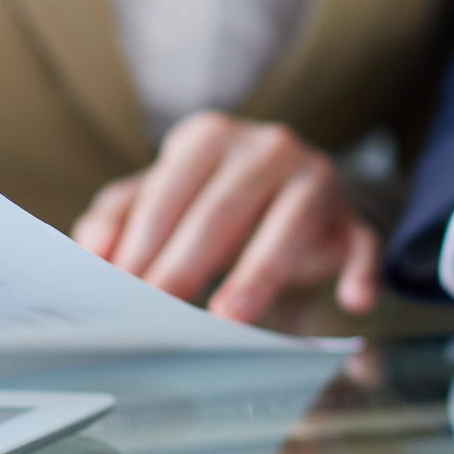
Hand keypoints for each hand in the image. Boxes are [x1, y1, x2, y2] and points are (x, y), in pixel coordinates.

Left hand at [72, 112, 378, 323]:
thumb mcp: (162, 194)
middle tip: (158, 311)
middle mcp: (267, 146)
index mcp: (210, 136)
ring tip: (230, 316)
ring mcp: (315, 179)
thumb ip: (120, 215)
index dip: (141, 243)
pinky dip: (359, 271)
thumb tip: (92, 250)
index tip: (118, 288)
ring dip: (260, 272)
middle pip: (221, 211)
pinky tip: (353, 299)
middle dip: (186, 266)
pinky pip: (360, 243)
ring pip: (289, 225)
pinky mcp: (353, 218)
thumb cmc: (213, 195)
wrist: (294, 186)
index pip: (169, 192)